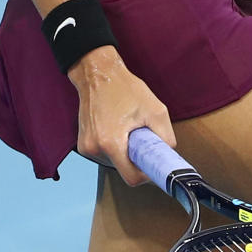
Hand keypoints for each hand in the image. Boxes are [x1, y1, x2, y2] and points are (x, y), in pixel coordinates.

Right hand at [67, 46, 175, 185]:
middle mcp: (95, 148)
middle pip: (123, 169)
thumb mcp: (155, 109)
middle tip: (142, 139)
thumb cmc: (124, 88)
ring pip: (113, 162)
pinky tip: (116, 127)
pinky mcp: (83, 143)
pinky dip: (114, 146)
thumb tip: (168, 153)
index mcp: (111, 143)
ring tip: (127, 129)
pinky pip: (104, 153)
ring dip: (124, 152)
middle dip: (135, 159)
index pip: (131, 178)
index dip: (146, 174)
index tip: (152, 165)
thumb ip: (165, 136)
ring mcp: (86, 147)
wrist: (98, 73)